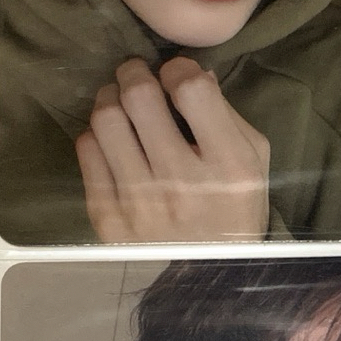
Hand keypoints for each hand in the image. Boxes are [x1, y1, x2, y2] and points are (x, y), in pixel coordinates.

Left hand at [76, 57, 270, 241]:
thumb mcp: (252, 157)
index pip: (191, 89)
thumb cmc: (236, 204)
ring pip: (105, 119)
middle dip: (134, 72)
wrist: (211, 272)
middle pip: (139, 97)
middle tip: (136, 74)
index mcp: (227, 166)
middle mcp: (181, 184)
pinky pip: (87, 151)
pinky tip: (113, 140)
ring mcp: (140, 204)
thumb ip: (226, 112)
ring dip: (110, 98)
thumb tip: (190, 71)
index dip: (178, 68)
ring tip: (120, 102)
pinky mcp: (108, 219)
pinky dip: (98, 135)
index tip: (175, 75)